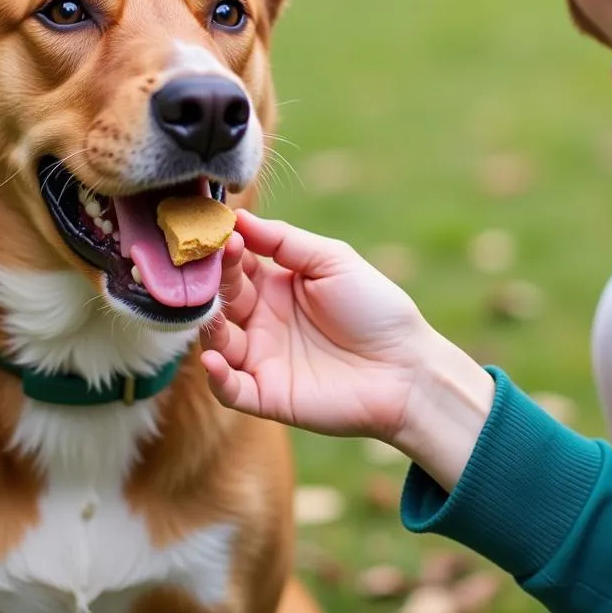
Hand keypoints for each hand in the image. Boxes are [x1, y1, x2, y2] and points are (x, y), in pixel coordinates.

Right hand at [200, 210, 432, 445]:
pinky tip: (214, 359)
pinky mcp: (267, 395)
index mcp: (277, 285)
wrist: (407, 368)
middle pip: (221, 299)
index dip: (224, 250)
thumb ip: (283, 241)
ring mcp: (262, 359)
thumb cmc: (375, 308)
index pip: (236, 264)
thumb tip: (238, 217)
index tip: (215, 233)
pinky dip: (216, 376)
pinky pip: (230, 389)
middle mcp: (263, 320)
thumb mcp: (332, 261)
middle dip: (211, 281)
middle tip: (204, 266)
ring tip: (211, 309)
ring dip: (208, 325)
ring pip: (218, 341)